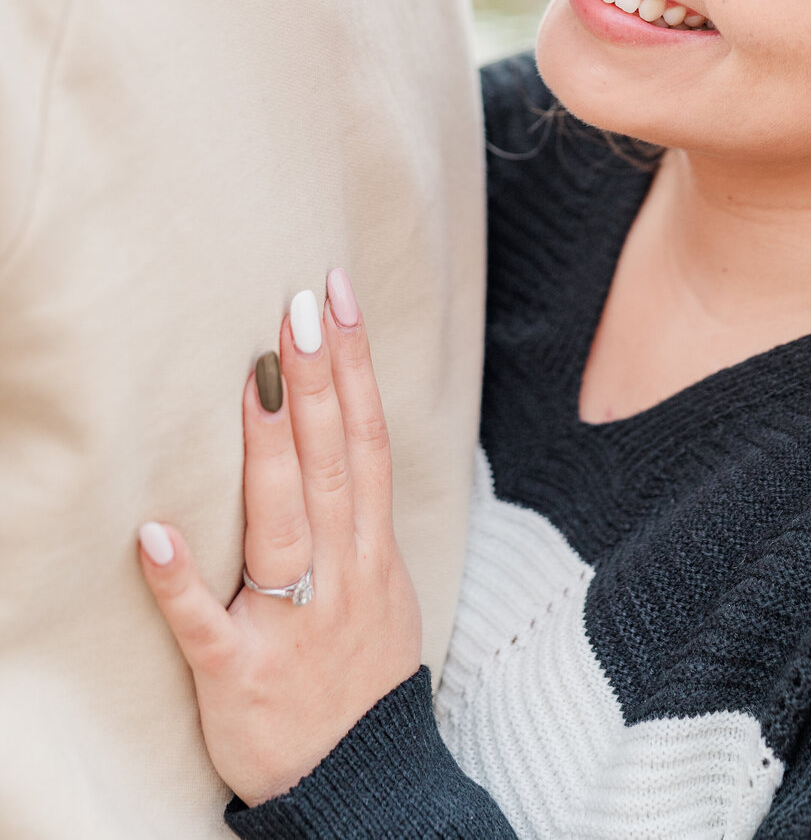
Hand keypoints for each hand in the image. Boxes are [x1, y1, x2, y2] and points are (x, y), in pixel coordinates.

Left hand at [138, 270, 421, 805]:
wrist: (361, 789)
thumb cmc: (360, 676)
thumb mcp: (383, 586)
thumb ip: (356, 514)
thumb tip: (340, 425)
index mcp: (372, 551)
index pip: (368, 441)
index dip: (358, 366)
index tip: (340, 298)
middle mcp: (340, 576)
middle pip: (333, 464)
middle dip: (320, 381)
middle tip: (301, 306)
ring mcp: (292, 625)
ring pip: (284, 524)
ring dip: (270, 450)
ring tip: (255, 378)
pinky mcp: (238, 675)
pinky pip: (206, 623)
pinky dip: (181, 581)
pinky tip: (151, 532)